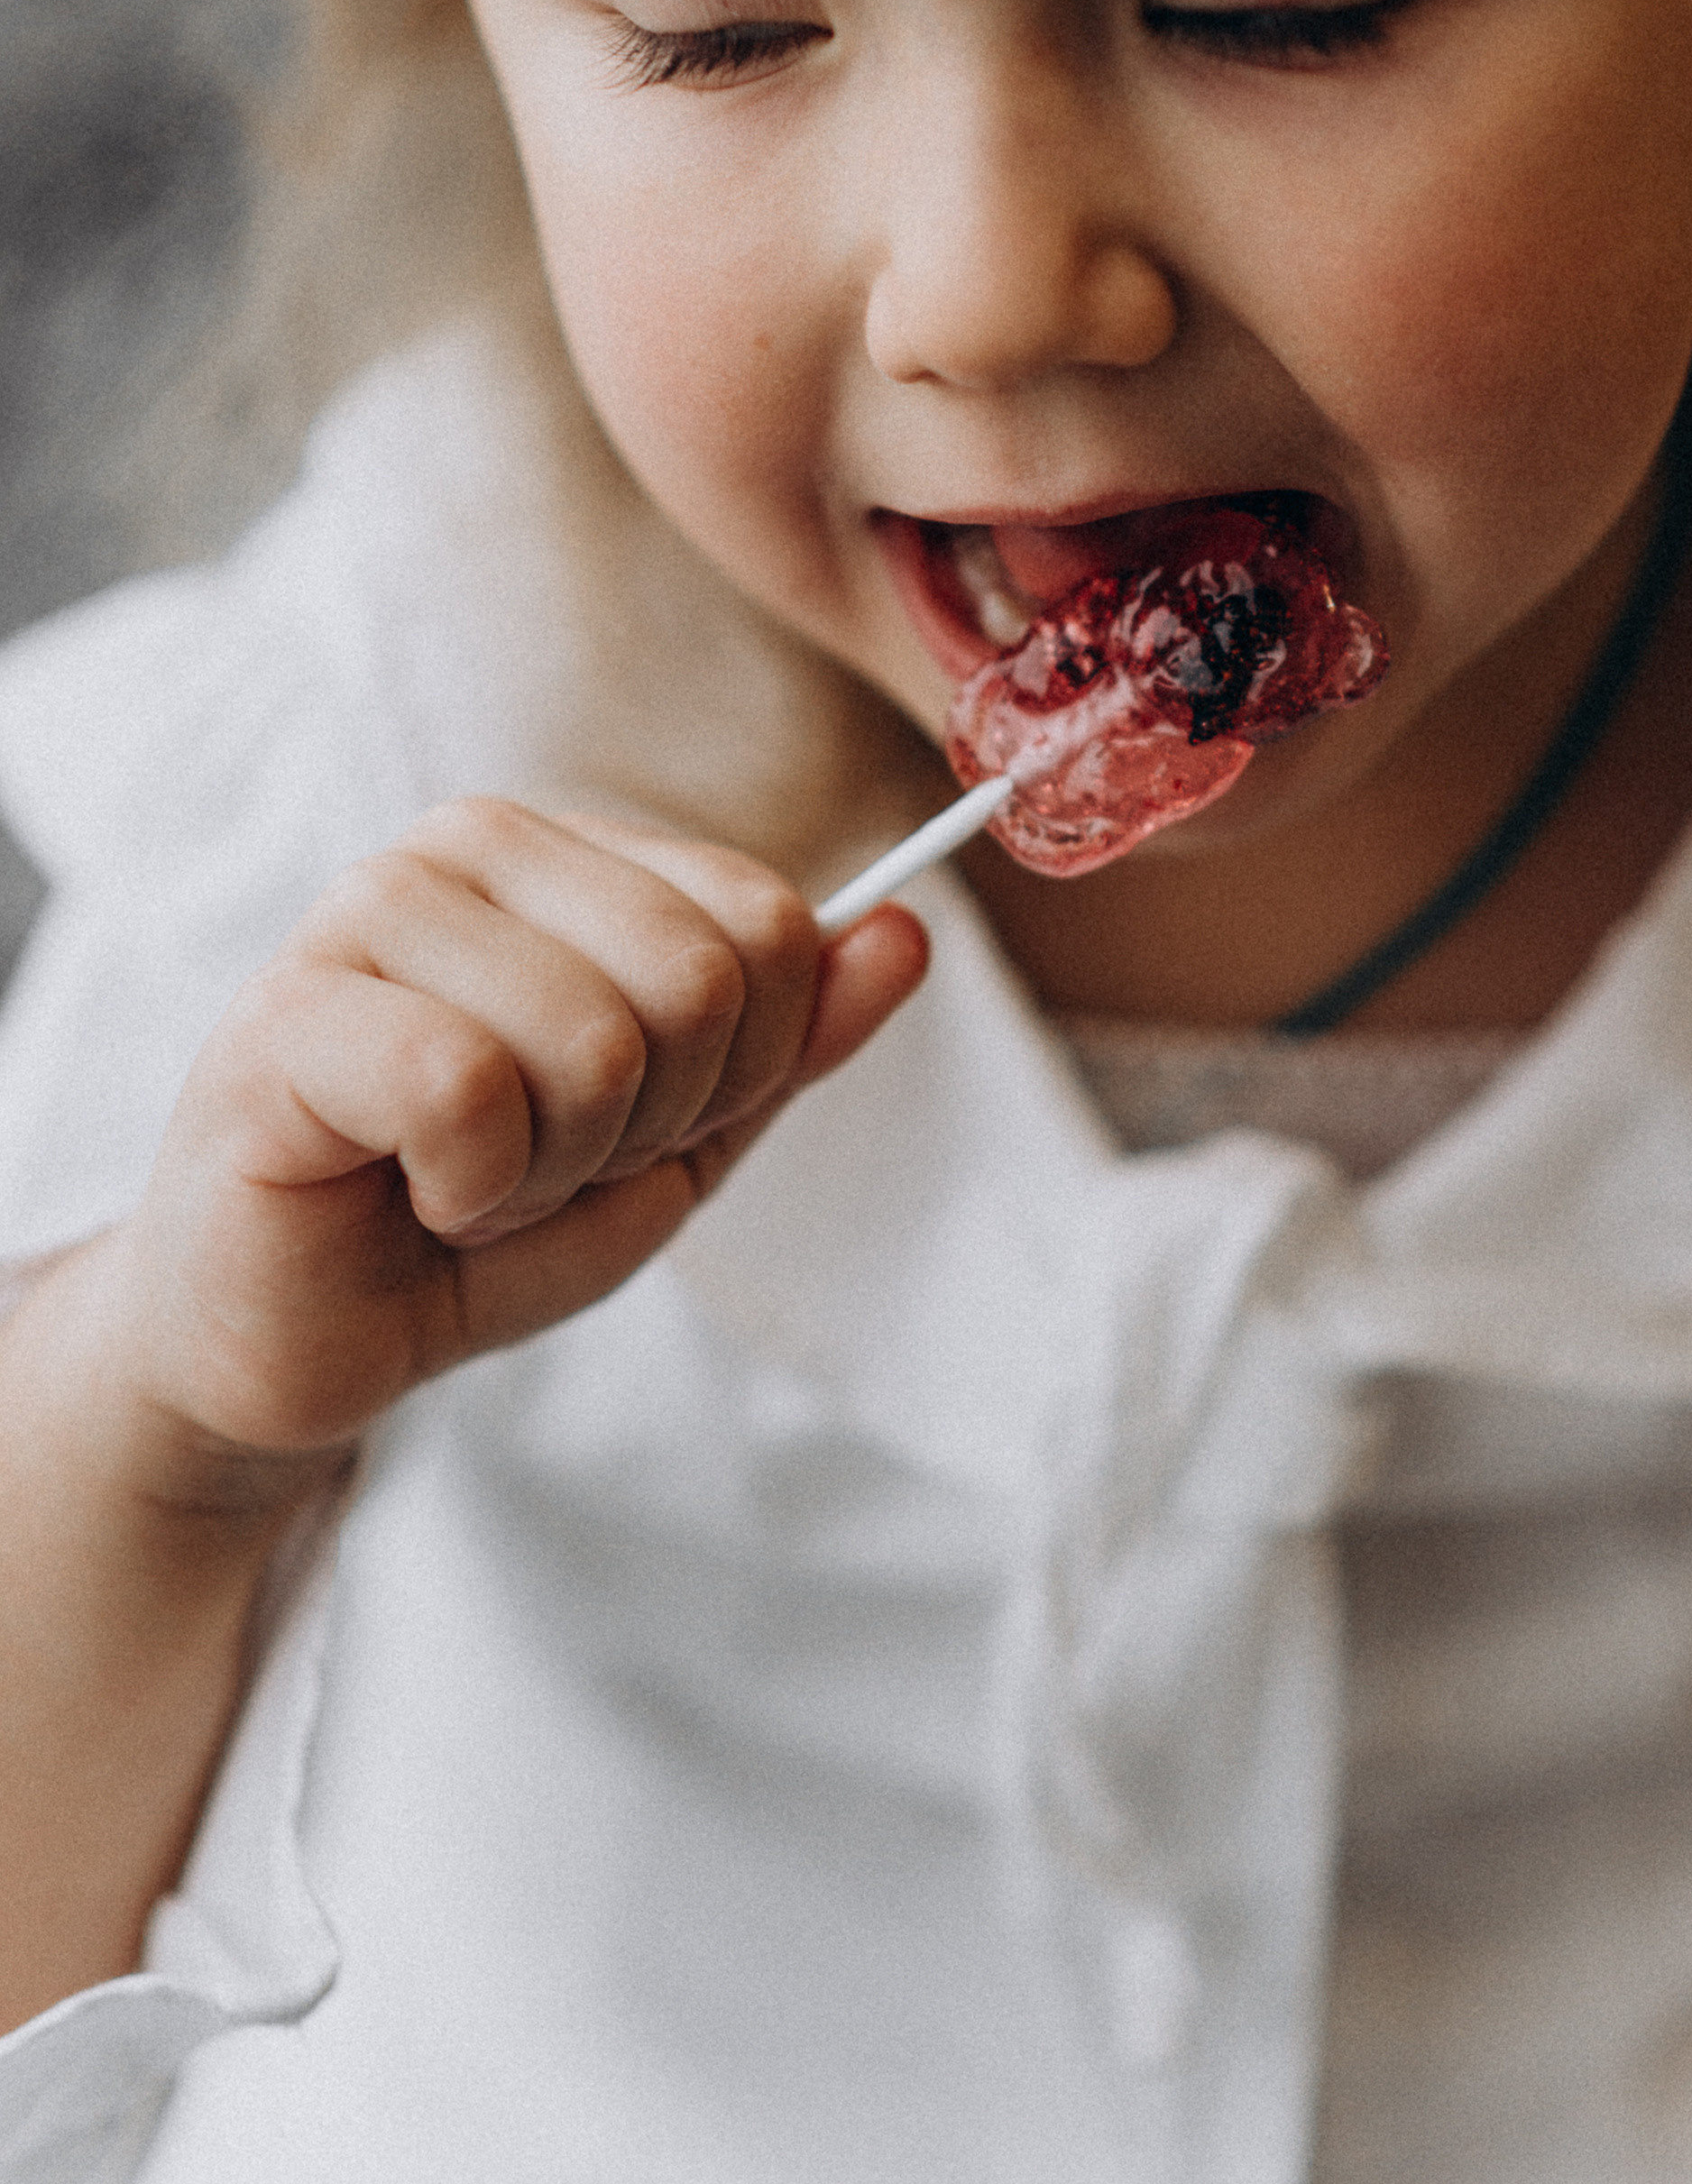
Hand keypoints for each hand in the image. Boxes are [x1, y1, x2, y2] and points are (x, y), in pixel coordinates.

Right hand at [93, 799, 926, 1493]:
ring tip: (467, 1179)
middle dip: (649, 1125)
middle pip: (701, 978)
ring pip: (594, 1038)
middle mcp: (470, 842)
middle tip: (541, 1163)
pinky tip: (409, 1189)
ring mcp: (370, 910)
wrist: (304, 1342)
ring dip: (553, 1168)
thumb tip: (911, 935)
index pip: (768, 924)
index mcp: (572, 850)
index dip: (738, 1072)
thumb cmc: (479, 1219)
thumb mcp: (681, 1138)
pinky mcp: (288, 1010)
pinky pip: (468, 1088)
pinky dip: (472, 1188)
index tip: (637, 1126)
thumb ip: (795, 1040)